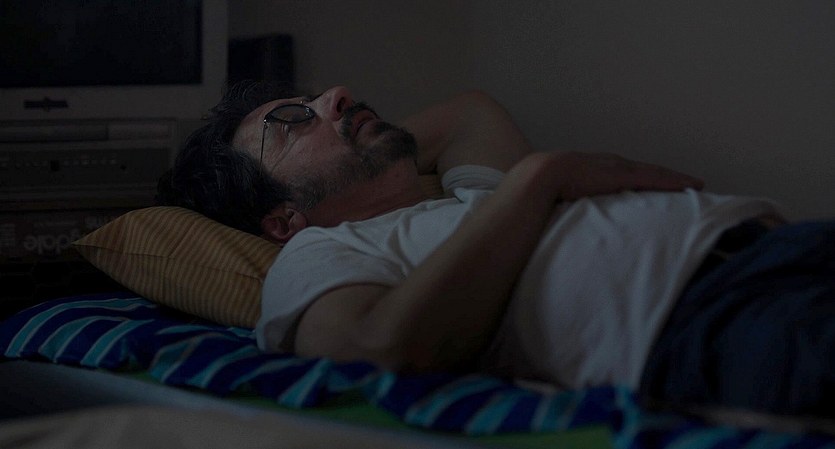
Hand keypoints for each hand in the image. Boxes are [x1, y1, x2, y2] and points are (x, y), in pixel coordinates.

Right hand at [553, 152, 703, 200]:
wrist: (540, 177)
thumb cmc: (545, 189)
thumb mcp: (562, 196)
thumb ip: (571, 205)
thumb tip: (569, 226)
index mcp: (598, 169)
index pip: (629, 174)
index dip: (646, 180)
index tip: (659, 187)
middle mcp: (612, 164)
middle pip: (647, 170)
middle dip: (667, 177)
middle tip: (688, 184)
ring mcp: (619, 169)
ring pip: (656, 173)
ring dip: (676, 179)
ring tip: (695, 184)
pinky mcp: (624, 176)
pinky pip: (656, 178)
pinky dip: (674, 182)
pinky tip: (691, 185)